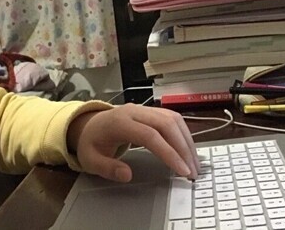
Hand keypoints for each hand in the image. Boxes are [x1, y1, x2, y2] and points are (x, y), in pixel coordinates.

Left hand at [67, 103, 198, 182]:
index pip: (150, 135)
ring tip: (194, 164)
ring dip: (187, 141)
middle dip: (184, 149)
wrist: (89, 124)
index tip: (182, 171)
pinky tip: (188, 150)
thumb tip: (127, 175)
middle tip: (193, 172)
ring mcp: (144, 109)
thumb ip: (107, 168)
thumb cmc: (92, 143)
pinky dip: (183, 134)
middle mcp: (135, 111)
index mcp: (119, 122)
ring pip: (173, 119)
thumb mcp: (90, 159)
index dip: (169, 153)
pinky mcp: (151, 111)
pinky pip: (172, 118)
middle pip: (166, 124)